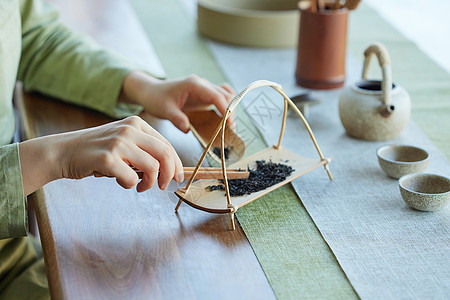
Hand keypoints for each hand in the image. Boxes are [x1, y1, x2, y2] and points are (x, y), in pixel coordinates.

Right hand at [19, 116, 182, 195]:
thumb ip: (144, 151)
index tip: (178, 177)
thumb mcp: (123, 142)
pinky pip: (131, 179)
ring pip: (152, 167)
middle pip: (165, 154)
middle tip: (164, 187)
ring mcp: (118, 143)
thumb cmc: (96, 151)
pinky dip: (129, 185)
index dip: (176, 164)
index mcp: (136, 123)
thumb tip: (169, 170)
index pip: (166, 144)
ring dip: (149, 183)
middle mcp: (129, 130)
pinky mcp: (107, 158)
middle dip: (169, 174)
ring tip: (139, 186)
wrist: (62, 151)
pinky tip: (120, 181)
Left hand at [120, 71, 235, 132]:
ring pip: (225, 95)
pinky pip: (220, 97)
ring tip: (229, 126)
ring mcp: (204, 88)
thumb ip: (176, 119)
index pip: (216, 96)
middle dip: (230, 112)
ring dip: (230, 109)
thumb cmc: (156, 98)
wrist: (150, 91)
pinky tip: (223, 119)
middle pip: (225, 95)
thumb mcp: (164, 110)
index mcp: (194, 85)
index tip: (229, 124)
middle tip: (230, 130)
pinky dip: (225, 106)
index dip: (226, 110)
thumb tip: (188, 129)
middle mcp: (202, 84)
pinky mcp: (204, 95)